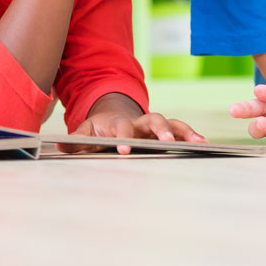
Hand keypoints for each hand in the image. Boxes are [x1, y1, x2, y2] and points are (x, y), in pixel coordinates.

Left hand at [58, 110, 207, 154]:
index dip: (124, 139)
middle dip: (162, 131)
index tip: (124, 151)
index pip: (123, 129)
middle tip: (168, 143)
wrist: (113, 115)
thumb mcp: (85, 132)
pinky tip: (206, 145)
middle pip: (154, 120)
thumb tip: (58, 144)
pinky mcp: (165, 133)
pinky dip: (193, 136)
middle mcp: (141, 122)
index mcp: (120, 123)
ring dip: (185, 132)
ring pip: (172, 124)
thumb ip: (76, 139)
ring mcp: (155, 126)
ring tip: (200, 143)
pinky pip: (182, 132)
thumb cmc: (99, 129)